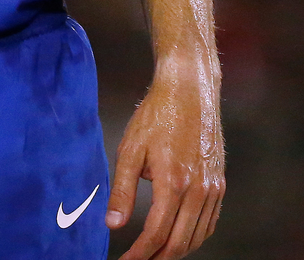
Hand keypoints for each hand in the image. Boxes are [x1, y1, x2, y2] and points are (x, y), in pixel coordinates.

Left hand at [107, 66, 224, 258]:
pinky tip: (179, 235)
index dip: (139, 253)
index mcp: (173, 182)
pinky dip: (194, 236)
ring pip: (197, 237)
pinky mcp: (220, 183)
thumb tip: (113, 224)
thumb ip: (122, 190)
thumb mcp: (131, 149)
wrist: (189, 90)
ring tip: (155, 253)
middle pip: (179, 242)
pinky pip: (209, 223)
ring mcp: (213, 188)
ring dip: (176, 251)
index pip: (156, 234)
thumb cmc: (157, 115)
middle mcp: (198, 190)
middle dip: (157, 258)